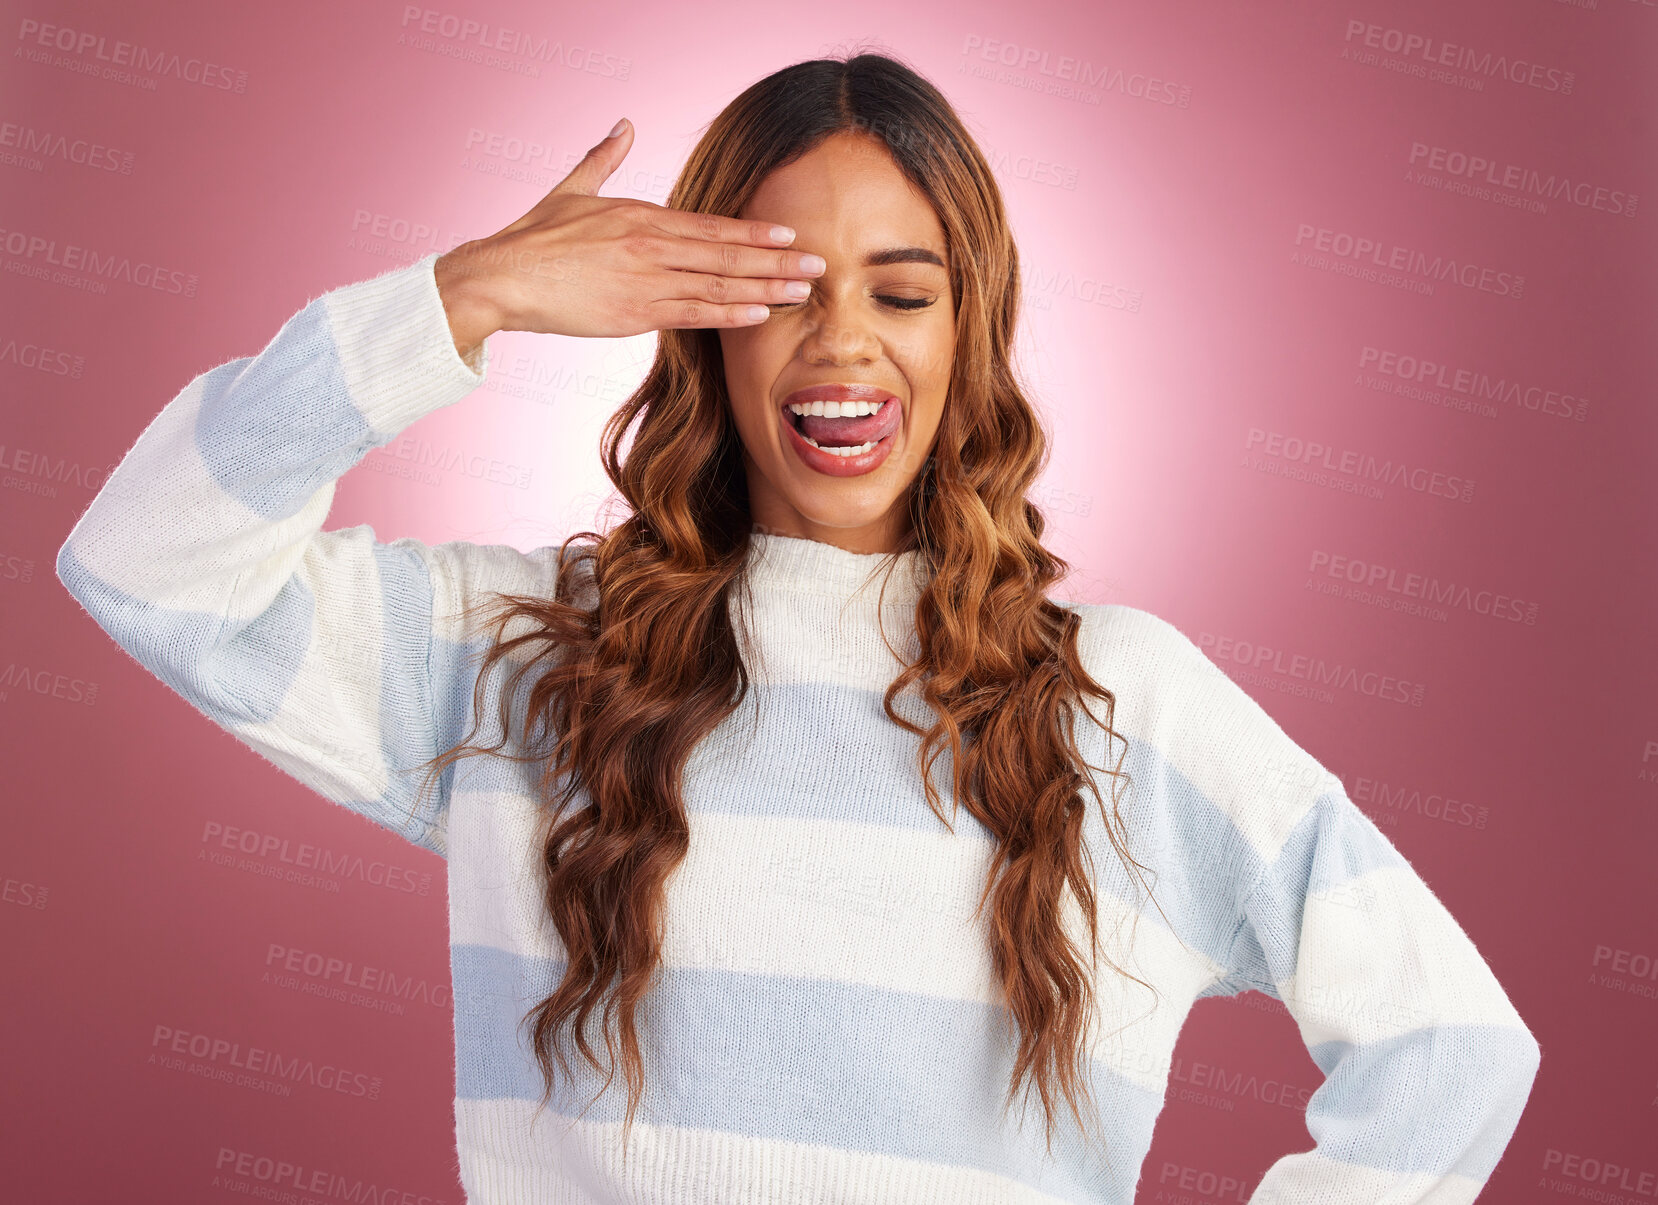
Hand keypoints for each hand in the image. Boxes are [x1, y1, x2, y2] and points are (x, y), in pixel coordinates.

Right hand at [435, 117, 823, 358]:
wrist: (504, 276)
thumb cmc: (533, 238)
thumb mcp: (572, 188)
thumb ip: (604, 157)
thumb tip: (623, 124)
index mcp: (640, 215)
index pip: (710, 225)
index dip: (753, 232)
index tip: (788, 235)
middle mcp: (651, 244)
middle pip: (726, 253)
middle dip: (776, 260)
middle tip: (818, 265)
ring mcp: (646, 279)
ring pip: (719, 283)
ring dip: (766, 288)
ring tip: (803, 292)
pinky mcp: (635, 312)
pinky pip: (693, 313)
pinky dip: (730, 313)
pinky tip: (761, 313)